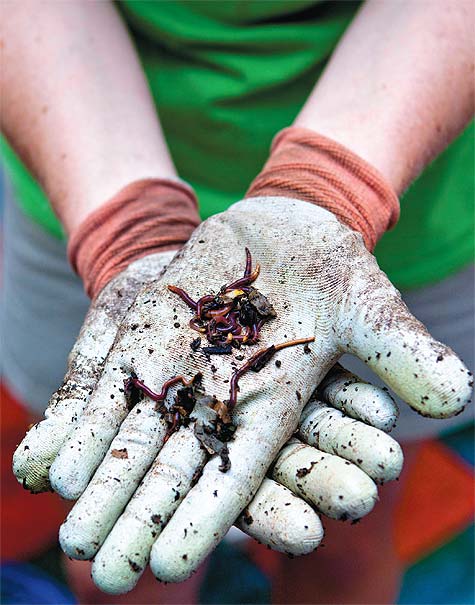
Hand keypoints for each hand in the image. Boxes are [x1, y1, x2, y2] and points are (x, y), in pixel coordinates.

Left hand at [31, 197, 469, 585]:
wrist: (285, 228)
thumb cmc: (335, 268)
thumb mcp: (371, 310)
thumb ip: (405, 355)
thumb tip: (461, 398)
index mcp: (274, 403)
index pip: (240, 471)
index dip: (207, 517)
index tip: (171, 564)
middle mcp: (221, 398)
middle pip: (176, 469)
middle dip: (143, 522)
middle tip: (109, 579)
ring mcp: (181, 370)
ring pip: (136, 438)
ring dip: (103, 487)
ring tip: (73, 537)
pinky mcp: (151, 341)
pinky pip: (112, 391)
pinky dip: (85, 427)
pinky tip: (54, 468)